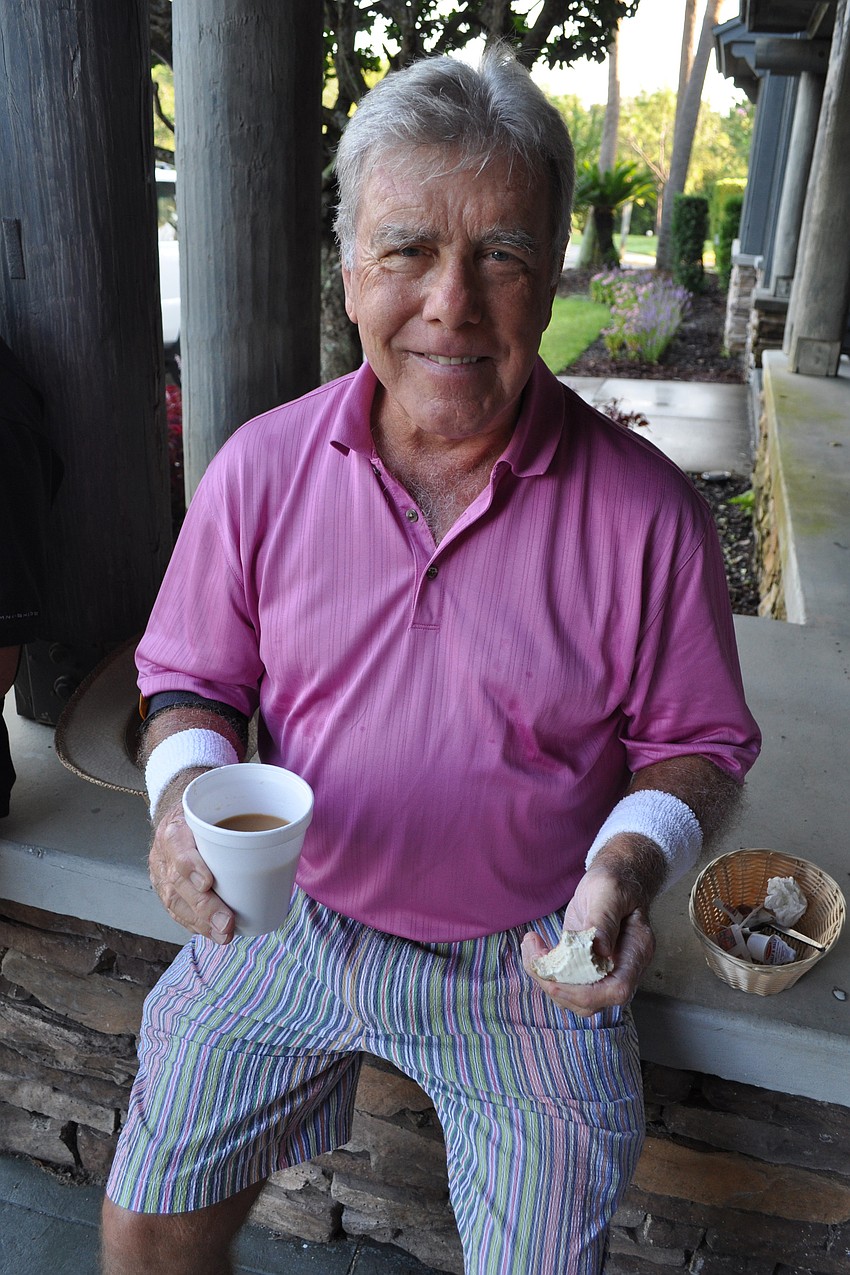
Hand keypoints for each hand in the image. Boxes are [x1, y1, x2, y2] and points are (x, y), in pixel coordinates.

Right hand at [148, 799, 234, 942]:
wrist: (181, 818)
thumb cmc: (206, 814)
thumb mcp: (219, 807)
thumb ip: (242, 818)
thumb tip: (286, 830)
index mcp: (177, 826)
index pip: (177, 845)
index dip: (190, 866)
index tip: (208, 883)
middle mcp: (165, 852)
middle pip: (178, 882)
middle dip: (204, 906)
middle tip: (226, 922)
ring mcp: (162, 873)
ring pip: (175, 901)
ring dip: (201, 922)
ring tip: (224, 934)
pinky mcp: (166, 889)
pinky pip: (177, 911)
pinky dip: (196, 924)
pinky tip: (213, 933)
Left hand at [521, 841, 658, 1015]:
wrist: (616, 877)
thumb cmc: (615, 880)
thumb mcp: (609, 892)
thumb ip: (603, 920)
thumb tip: (599, 951)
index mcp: (636, 951)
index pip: (617, 990)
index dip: (586, 994)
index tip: (555, 981)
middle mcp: (623, 966)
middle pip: (593, 1001)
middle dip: (558, 987)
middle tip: (535, 959)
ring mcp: (604, 968)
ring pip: (575, 996)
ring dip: (547, 979)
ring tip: (531, 948)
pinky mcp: (585, 964)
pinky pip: (566, 980)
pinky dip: (545, 970)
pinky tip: (534, 945)